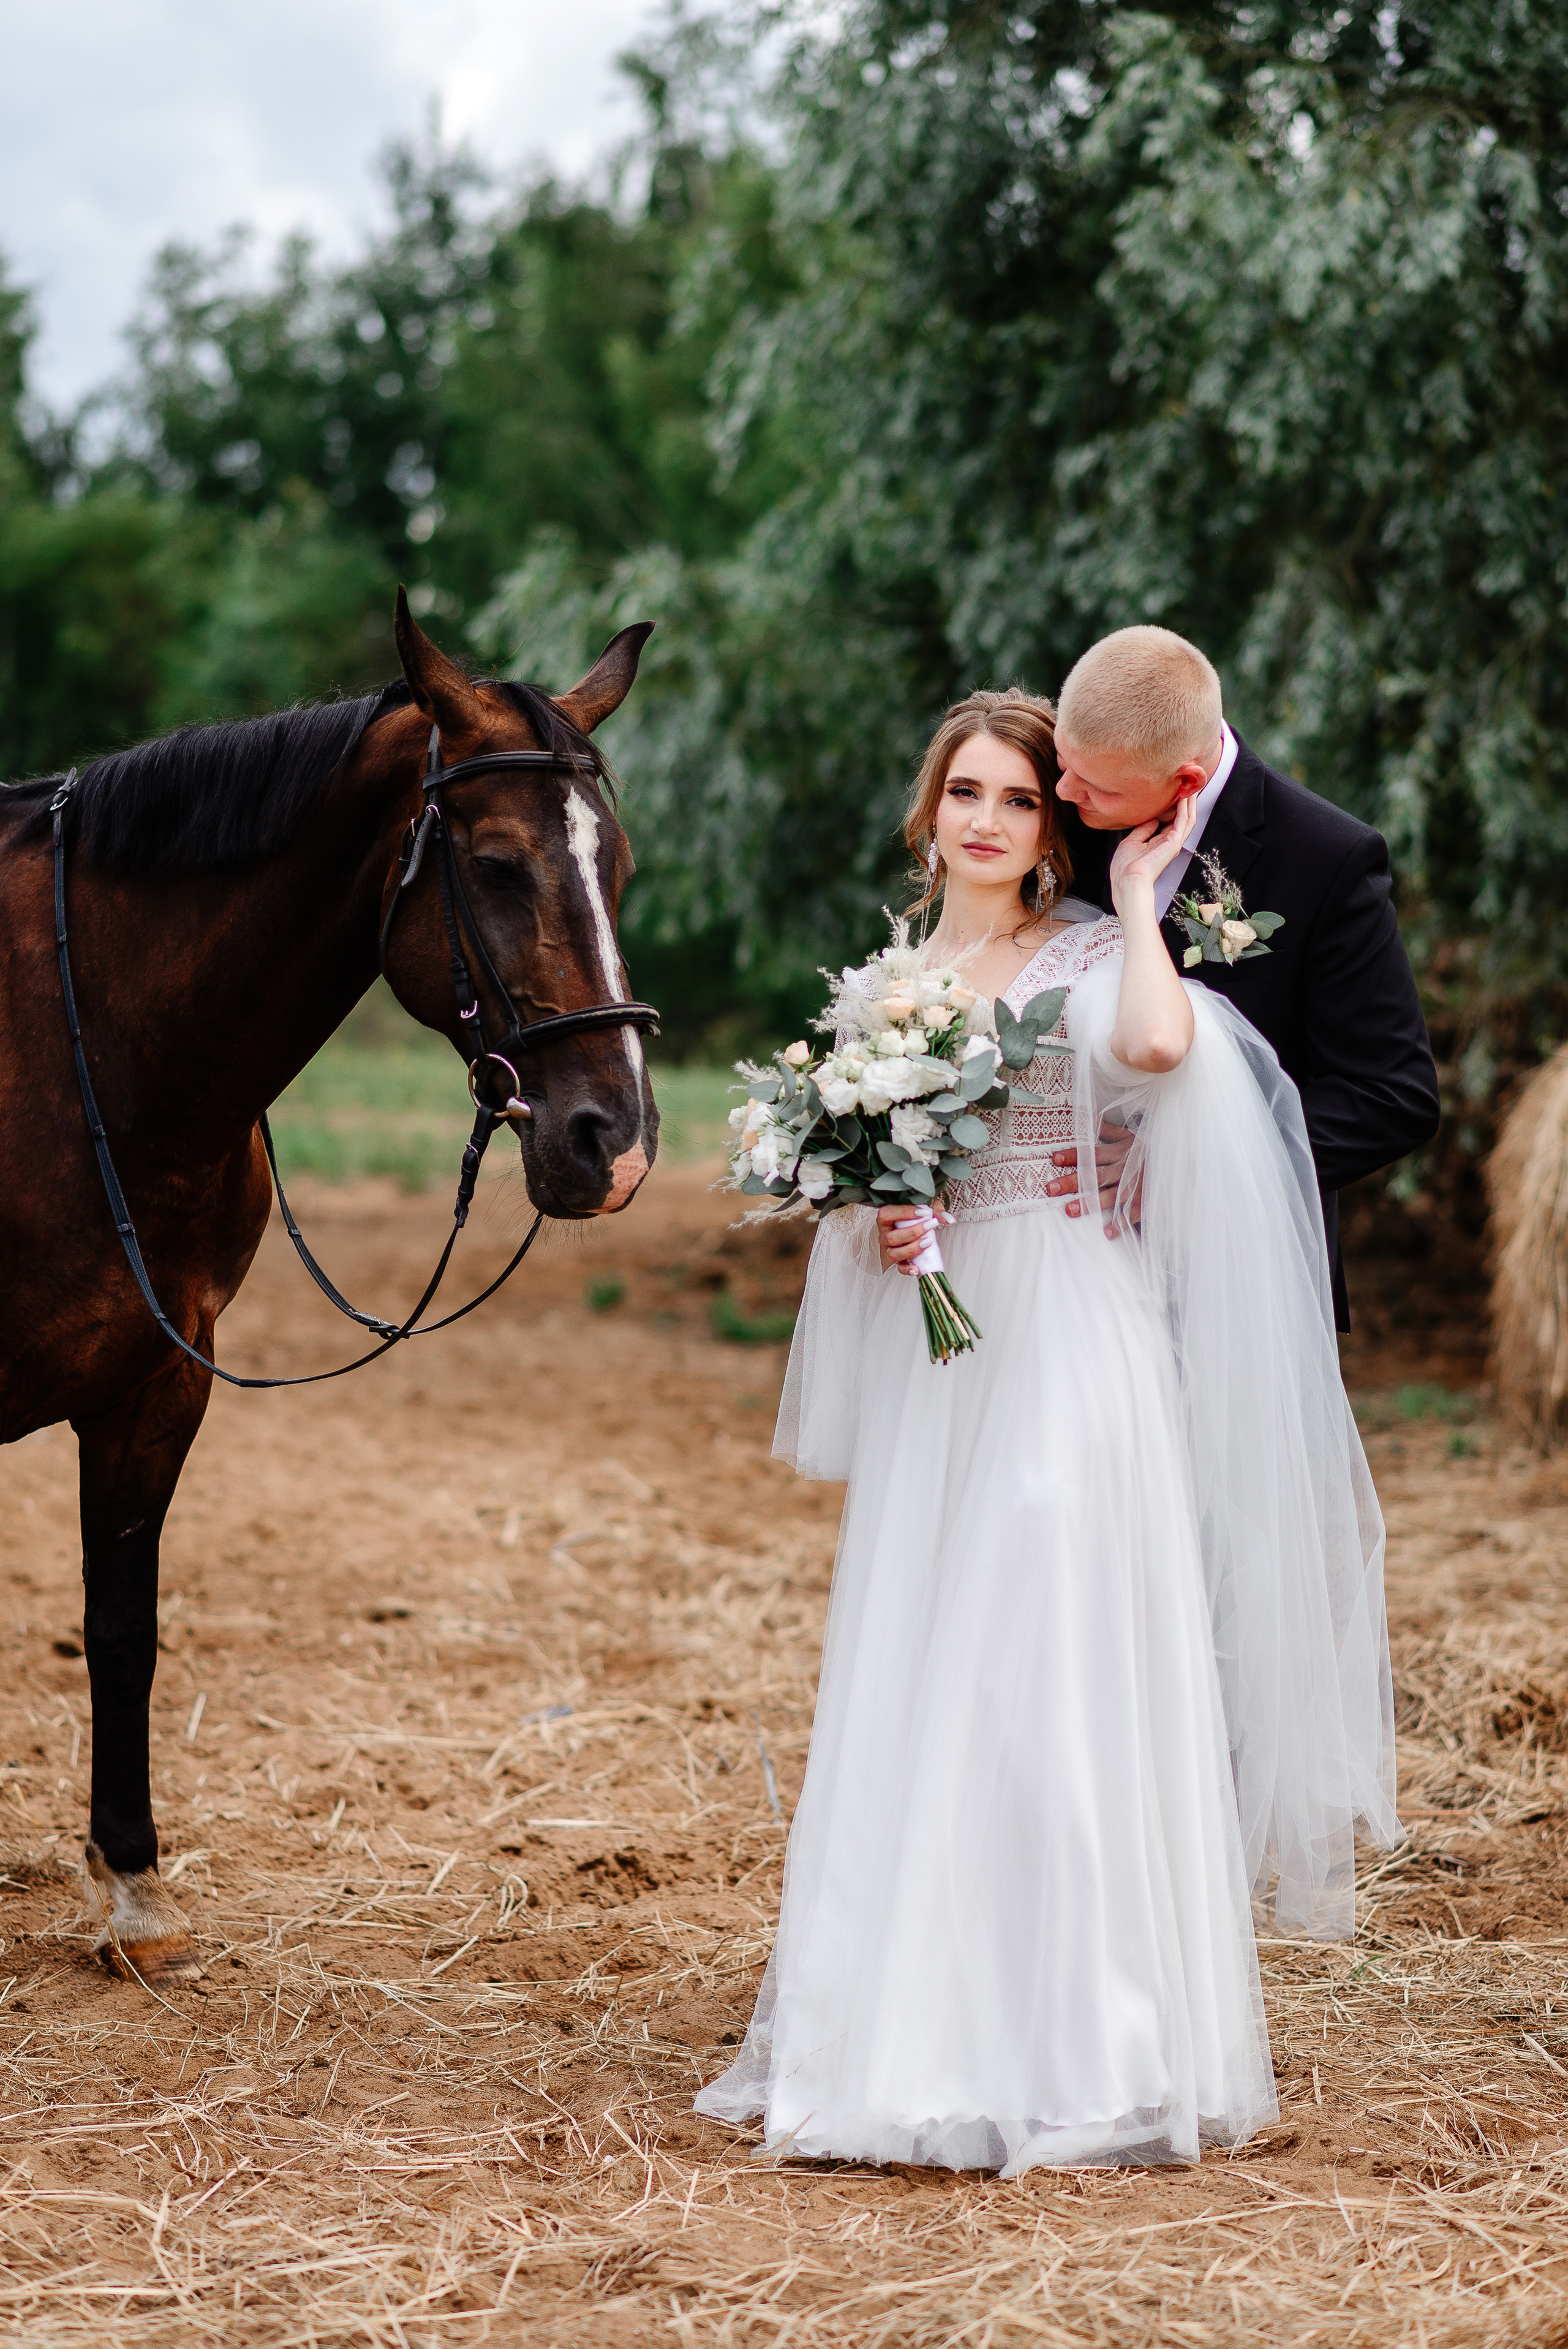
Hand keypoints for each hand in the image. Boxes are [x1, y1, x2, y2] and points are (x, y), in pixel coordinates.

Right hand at [876, 1203, 947, 1274]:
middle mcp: (884, 1234)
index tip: (924, 1213)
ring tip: (928, 1242)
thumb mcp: (925, 1207)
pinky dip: (907, 1269)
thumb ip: (936, 1210)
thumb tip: (948, 1219)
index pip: (888, 1214)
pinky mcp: (898, 1260)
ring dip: (912, 1249)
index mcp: (885, 1217)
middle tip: (929, 1226)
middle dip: (912, 1232)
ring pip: (894, 1254)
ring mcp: (889, 1248)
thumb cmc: (915, 1215)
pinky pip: (899, 1268)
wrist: (912, 1225)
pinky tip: (917, 1268)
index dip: (905, 1213)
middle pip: (892, 1237)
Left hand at [1046, 1121, 1141, 1233]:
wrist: (1176, 1162)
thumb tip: (1087, 1117)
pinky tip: (1106, 1233)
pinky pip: (1132, 1215)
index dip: (1074, 1155)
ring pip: (1110, 1196)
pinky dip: (1120, 1224)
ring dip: (1090, 1204)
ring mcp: (1135, 1187)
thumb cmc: (1148, 1150)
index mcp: (1119, 1153)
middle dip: (1073, 1182)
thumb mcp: (1129, 1136)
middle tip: (1051, 1188)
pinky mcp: (1145, 1202)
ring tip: (1069, 1211)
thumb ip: (1107, 1129)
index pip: (1092, 1153)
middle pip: (1096, 1175)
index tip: (1054, 1158)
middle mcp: (1124, 1169)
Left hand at [1108, 789, 1197, 910]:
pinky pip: (1183, 821)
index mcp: (1158, 845)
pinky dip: (1185, 808)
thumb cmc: (1125, 868)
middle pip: (1182, 819)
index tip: (1172, 793)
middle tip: (1188, 786)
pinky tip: (1186, 795)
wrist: (1127, 880)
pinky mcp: (1174, 842)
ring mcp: (1173, 843)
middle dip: (1186, 803)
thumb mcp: (1131, 842)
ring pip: (1187, 819)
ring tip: (1191, 786)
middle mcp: (1168, 844)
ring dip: (1190, 803)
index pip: (1169, 823)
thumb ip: (1143, 830)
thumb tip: (1152, 818)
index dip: (1172, 808)